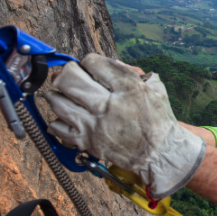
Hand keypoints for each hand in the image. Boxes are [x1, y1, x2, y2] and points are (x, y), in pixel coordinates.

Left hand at [44, 54, 205, 197]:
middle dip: (66, 73)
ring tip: (62, 94)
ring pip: (58, 102)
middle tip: (69, 75)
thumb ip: (133, 73)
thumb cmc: (158, 121)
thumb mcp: (155, 89)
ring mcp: (95, 125)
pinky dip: (57, 120)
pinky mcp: (87, 142)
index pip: (93, 63)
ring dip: (56, 95)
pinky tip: (65, 116)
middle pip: (70, 79)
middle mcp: (109, 105)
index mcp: (128, 88)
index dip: (88, 61)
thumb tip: (112, 63)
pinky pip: (58, 128)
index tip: (90, 66)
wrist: (160, 153)